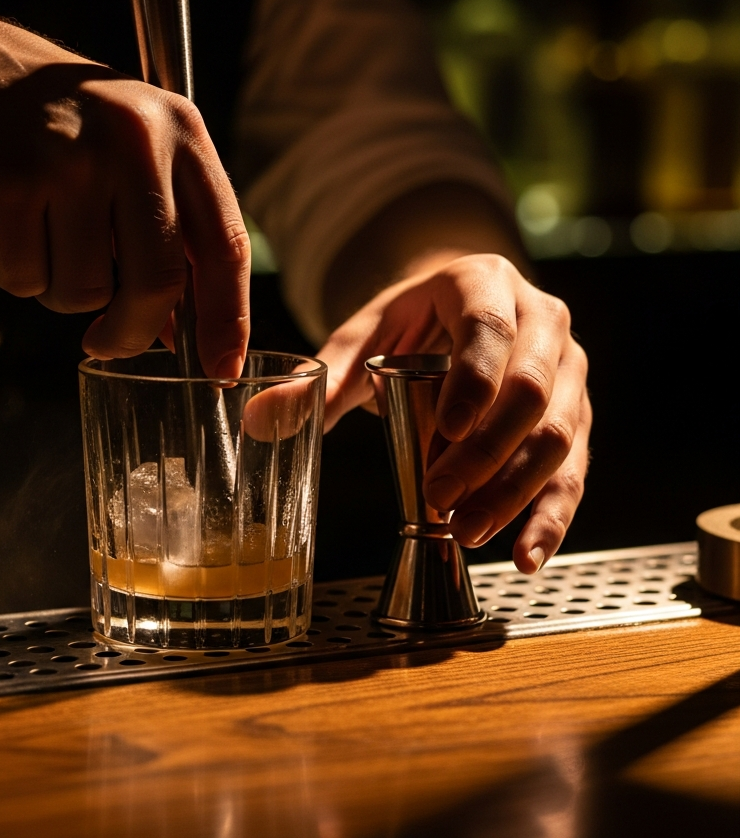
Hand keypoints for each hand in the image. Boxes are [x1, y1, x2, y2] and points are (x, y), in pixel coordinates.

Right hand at [0, 0, 250, 376]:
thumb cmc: (43, 121)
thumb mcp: (124, 148)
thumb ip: (161, 229)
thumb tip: (175, 331)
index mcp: (178, 128)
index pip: (225, 243)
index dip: (227, 317)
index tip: (220, 368)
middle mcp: (134, 137)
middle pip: (157, 283)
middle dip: (131, 331)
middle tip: (107, 341)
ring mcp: (69, 158)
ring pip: (85, 293)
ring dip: (58, 287)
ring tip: (38, 228)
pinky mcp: (5, 183)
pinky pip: (25, 280)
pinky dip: (13, 270)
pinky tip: (1, 220)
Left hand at [317, 254, 589, 572]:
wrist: (459, 309)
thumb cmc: (412, 319)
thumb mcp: (364, 333)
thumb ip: (320, 375)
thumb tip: (259, 419)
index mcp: (486, 283)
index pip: (490, 330)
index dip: (473, 382)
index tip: (445, 430)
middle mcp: (542, 318)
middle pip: (531, 389)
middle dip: (486, 453)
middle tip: (441, 499)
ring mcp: (568, 366)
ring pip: (559, 433)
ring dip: (516, 491)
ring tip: (469, 532)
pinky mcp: (577, 411)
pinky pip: (575, 466)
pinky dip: (552, 515)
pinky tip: (526, 555)